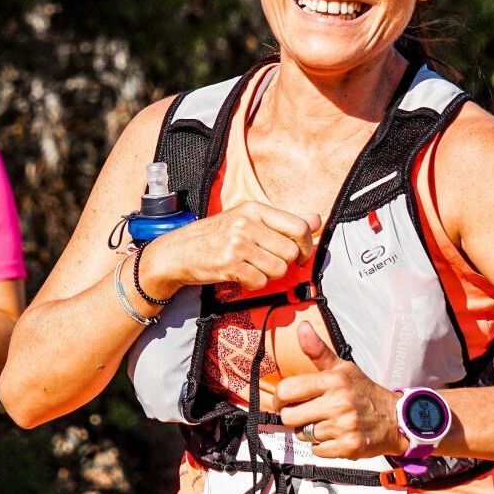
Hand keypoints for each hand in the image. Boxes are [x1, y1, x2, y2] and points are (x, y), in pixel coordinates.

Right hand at [139, 201, 320, 296]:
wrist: (177, 252)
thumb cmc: (213, 237)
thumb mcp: (246, 219)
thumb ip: (282, 221)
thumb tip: (317, 219)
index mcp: (254, 209)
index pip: (299, 227)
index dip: (307, 245)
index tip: (300, 255)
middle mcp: (246, 224)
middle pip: (291, 252)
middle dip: (285, 264)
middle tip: (269, 264)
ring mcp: (237, 245)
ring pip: (278, 269)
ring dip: (270, 275)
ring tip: (253, 269)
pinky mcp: (229, 265)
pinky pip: (260, 282)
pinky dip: (255, 284)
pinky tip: (242, 276)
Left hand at [274, 322, 404, 459]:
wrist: (396, 419)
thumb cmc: (362, 391)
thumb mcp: (343, 368)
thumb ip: (318, 350)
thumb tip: (302, 327)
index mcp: (334, 381)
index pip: (288, 390)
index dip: (280, 398)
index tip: (284, 400)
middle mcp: (339, 403)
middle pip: (290, 416)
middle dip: (293, 416)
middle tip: (305, 413)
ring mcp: (344, 427)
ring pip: (303, 434)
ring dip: (309, 431)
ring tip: (325, 423)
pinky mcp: (349, 448)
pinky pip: (317, 450)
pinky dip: (321, 446)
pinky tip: (334, 435)